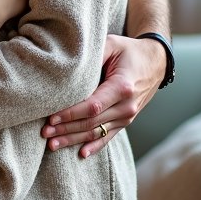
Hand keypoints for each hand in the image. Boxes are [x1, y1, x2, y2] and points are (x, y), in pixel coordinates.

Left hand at [41, 33, 164, 157]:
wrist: (156, 62)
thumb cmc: (128, 51)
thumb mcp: (111, 45)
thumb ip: (93, 55)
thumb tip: (69, 67)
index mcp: (122, 87)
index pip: (92, 106)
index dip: (71, 114)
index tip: (51, 118)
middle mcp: (127, 106)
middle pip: (92, 123)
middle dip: (66, 129)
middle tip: (44, 134)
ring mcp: (128, 116)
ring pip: (97, 132)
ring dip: (74, 140)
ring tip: (53, 144)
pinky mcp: (126, 121)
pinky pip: (109, 136)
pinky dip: (94, 146)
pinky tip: (81, 154)